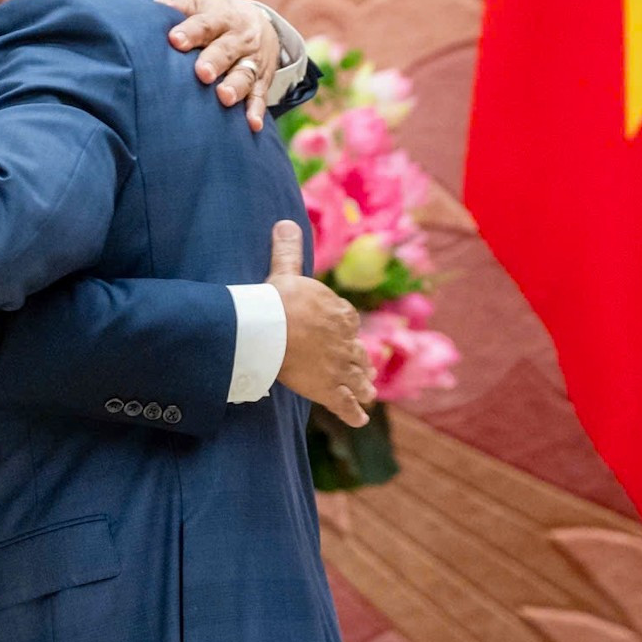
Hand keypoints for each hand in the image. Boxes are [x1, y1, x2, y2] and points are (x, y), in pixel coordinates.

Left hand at [157, 0, 283, 130]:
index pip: (205, 24)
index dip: (190, 32)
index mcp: (222, 18)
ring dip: (236, 86)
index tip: (175, 40)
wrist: (262, 23)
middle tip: (202, 73)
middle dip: (215, 61)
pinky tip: (252, 124)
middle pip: (226, 50)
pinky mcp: (262, 81)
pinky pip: (260, 96)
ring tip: (224, 97)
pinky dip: (257, 110)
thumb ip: (180, 7)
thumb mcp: (203, 5)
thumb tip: (156, 6)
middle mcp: (239, 39)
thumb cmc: (218, 18)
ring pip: (244, 74)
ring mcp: (252, 61)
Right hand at [264, 220, 373, 424]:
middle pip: (357, 353)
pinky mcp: (330, 391)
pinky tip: (361, 419)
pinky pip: (346, 405)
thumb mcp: (286, 269)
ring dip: (363, 385)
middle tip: (364, 368)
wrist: (273, 329)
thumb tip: (285, 221)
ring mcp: (340, 369)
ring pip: (357, 379)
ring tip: (368, 392)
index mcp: (340, 314)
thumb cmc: (280, 298)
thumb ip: (289, 249)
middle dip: (359, 360)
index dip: (345, 328)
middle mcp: (346, 342)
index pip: (348, 321)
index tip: (345, 332)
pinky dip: (354, 413)